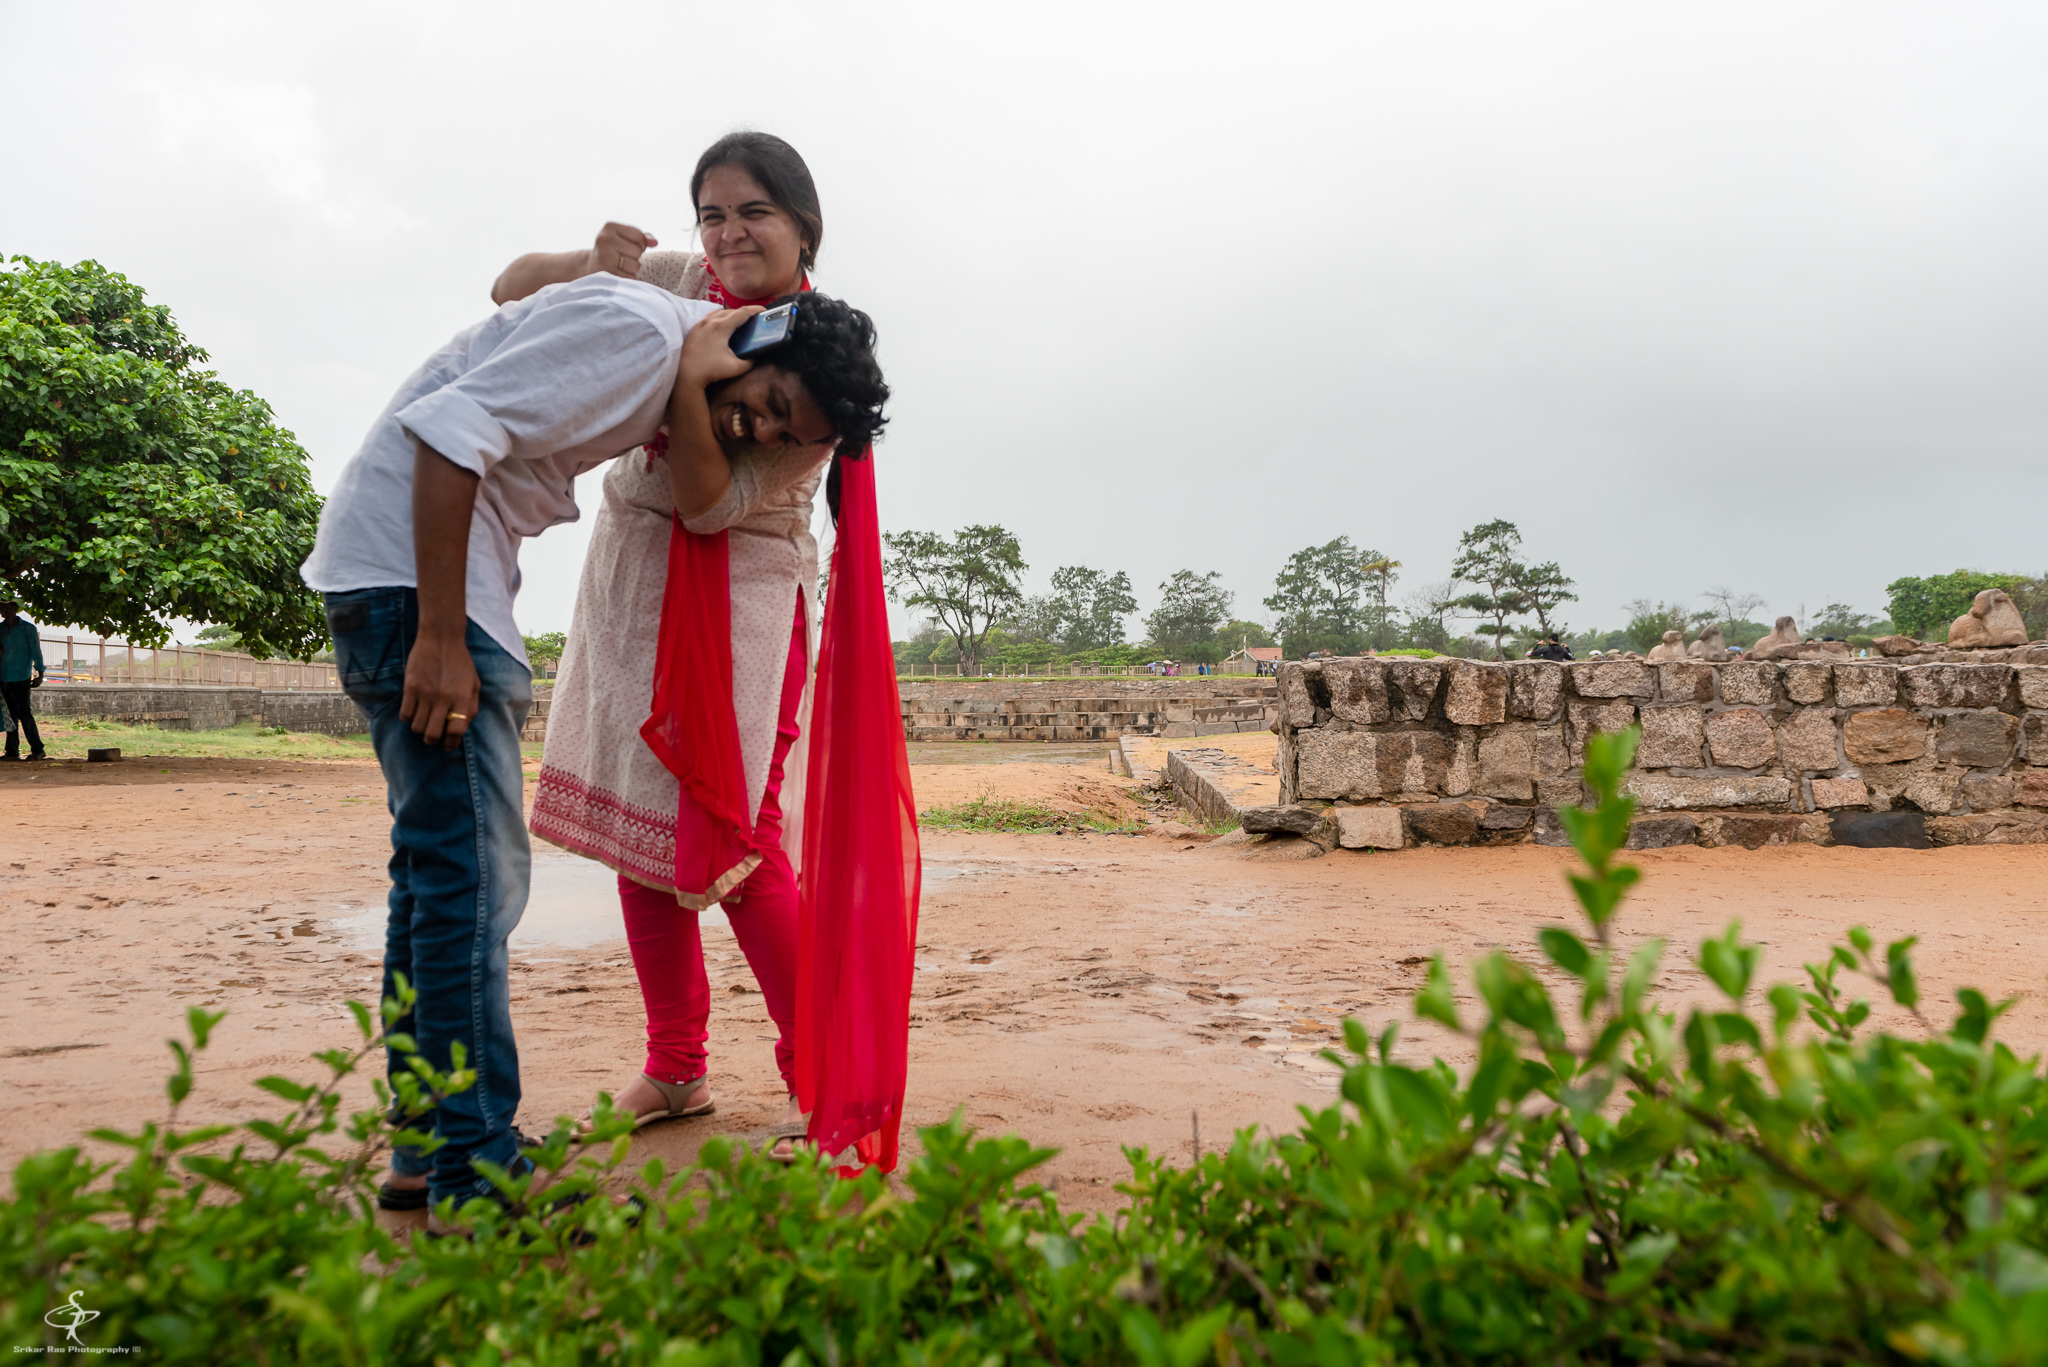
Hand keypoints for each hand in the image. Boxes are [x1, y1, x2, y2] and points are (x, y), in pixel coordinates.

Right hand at [400, 629, 479, 750]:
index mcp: (462, 699)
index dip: (451, 743)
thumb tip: (461, 730)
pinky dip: (408, 717)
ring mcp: (426, 693)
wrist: (441, 639)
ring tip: (424, 721)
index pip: (455, 732)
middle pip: (432, 734)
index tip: (447, 745)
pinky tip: (413, 711)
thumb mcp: (474, 684)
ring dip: (420, 728)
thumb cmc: (461, 663)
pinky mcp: (410, 687)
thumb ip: (470, 707)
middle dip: (432, 740)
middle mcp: (444, 699)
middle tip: (433, 736)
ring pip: (417, 727)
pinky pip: (405, 714)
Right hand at [585, 222, 654, 280]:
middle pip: (638, 251)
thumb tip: (654, 242)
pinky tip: (620, 273)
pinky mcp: (605, 272)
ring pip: (635, 265)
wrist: (592, 265)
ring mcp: (603, 256)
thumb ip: (643, 237)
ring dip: (633, 268)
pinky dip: (629, 277)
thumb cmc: (615, 250)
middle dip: (636, 256)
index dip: (641, 243)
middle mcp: (604, 239)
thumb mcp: (626, 238)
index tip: (630, 246)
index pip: (638, 235)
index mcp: (610, 226)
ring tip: (623, 265)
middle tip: (625, 257)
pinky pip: (629, 277)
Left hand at [677, 305, 762, 390]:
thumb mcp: (737, 368)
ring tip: (737, 323)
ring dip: (730, 315)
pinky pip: (708, 318)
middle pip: (731, 310)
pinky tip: (721, 329)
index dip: (755, 310)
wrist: (686, 375)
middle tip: (753, 319)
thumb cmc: (710, 371)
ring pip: (718, 312)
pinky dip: (718, 319)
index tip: (764, 310)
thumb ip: (750, 361)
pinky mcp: (693, 330)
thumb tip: (754, 357)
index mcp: (721, 327)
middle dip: (744, 313)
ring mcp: (699, 324)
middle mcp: (709, 321)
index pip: (742, 313)